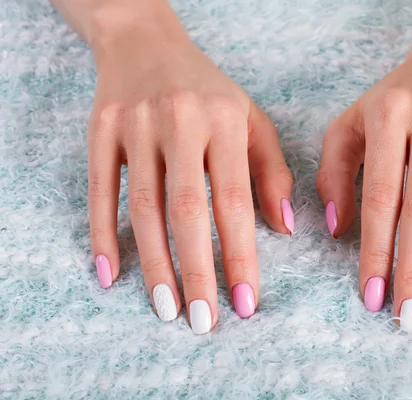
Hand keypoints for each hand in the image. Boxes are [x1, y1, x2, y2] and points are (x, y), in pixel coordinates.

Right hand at [88, 5, 292, 333]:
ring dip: (154, 264)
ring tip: (168, 309)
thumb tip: (283, 228)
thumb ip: (272, 172)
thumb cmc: (209, 92)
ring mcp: (135, 126)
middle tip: (205, 322)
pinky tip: (110, 274)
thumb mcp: (251, 120)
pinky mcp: (99, 131)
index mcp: (225, 121)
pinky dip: (103, 234)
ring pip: (143, 207)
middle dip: (197, 271)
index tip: (247, 303)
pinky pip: (99, 190)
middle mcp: (180, 122)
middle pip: (186, 210)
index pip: (234, 200)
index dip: (240, 255)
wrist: (145, 44)